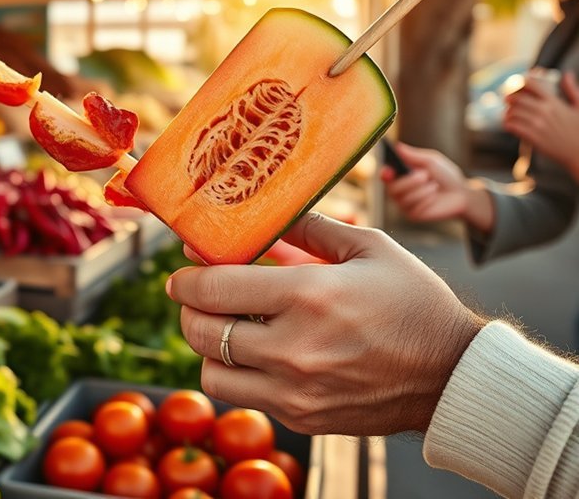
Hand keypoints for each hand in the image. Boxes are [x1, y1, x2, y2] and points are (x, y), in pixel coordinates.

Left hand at [169, 213, 485, 435]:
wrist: (453, 375)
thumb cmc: (413, 303)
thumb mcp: (368, 248)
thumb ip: (307, 229)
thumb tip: (255, 218)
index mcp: (310, 295)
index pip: (214, 289)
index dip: (186, 278)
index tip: (182, 273)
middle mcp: (294, 347)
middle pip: (200, 331)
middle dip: (189, 309)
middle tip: (199, 298)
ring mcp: (295, 390)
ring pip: (210, 371)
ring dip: (208, 347)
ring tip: (226, 327)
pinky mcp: (301, 416)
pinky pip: (241, 395)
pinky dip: (235, 375)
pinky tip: (255, 354)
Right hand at [381, 142, 494, 231]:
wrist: (462, 195)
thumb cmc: (446, 176)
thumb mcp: (431, 161)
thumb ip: (414, 155)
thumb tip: (398, 146)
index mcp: (401, 175)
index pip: (385, 175)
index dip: (385, 174)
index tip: (390, 171)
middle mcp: (399, 190)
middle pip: (392, 189)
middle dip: (409, 182)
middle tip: (424, 175)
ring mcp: (404, 204)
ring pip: (403, 199)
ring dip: (421, 191)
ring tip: (435, 186)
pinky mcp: (412, 214)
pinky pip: (413, 208)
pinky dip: (426, 201)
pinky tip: (434, 198)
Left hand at [503, 72, 578, 180]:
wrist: (578, 152)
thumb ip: (572, 90)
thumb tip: (567, 74)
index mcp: (554, 102)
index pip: (533, 86)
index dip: (520, 83)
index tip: (515, 85)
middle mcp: (545, 111)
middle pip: (518, 99)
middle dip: (509, 99)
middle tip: (507, 101)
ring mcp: (538, 125)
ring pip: (513, 113)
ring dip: (507, 112)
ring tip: (507, 114)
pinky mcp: (533, 138)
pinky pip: (513, 126)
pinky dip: (507, 124)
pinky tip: (508, 125)